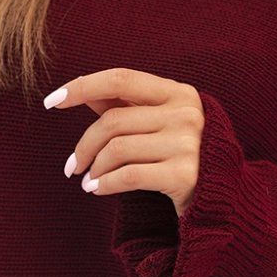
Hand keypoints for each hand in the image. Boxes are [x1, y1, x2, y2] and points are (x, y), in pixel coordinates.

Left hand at [42, 68, 204, 217]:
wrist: (224, 198)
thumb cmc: (184, 156)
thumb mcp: (161, 124)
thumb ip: (127, 106)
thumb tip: (84, 92)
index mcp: (179, 93)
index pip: (120, 78)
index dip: (82, 86)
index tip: (52, 101)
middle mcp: (186, 114)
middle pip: (112, 120)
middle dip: (84, 145)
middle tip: (72, 167)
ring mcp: (188, 144)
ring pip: (117, 149)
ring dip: (93, 168)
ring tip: (88, 181)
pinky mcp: (184, 176)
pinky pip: (128, 176)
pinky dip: (104, 184)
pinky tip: (97, 190)